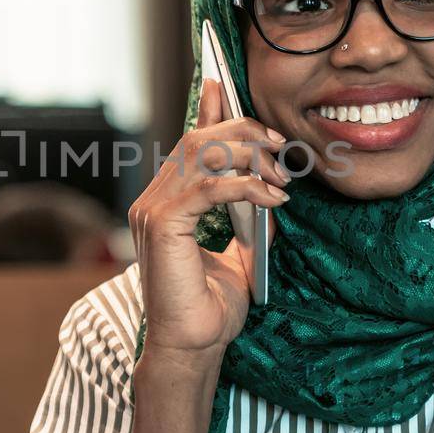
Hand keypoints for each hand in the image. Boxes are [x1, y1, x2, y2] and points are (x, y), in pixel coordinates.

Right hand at [128, 78, 287, 365]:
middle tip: (281, 148)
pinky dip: (246, 186)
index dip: (207, 109)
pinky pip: (207, 185)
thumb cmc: (210, 309)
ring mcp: (152, 210)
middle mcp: (153, 199)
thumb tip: (273, 191)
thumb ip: (249, 220)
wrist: (193, 347)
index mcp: (167, 202)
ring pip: (200, 152)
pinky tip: (272, 199)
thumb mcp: (240, 254)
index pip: (187, 141)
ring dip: (249, 156)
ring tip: (281, 177)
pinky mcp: (162, 224)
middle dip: (243, 132)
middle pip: (196, 137)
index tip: (226, 85)